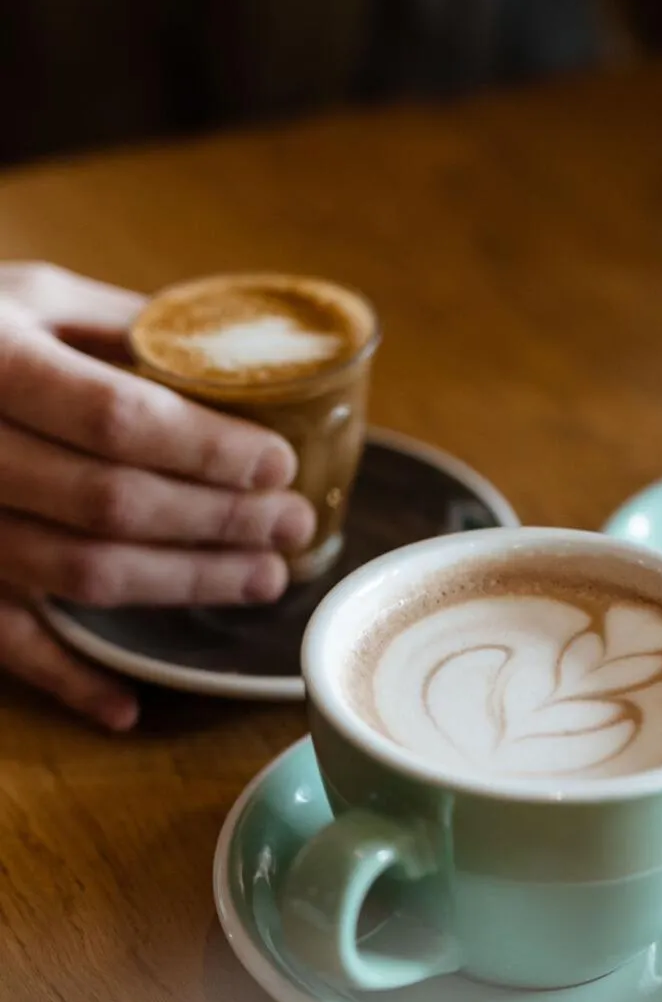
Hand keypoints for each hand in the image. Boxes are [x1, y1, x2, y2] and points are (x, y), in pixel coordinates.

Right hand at [0, 263, 315, 728]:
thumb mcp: (32, 294)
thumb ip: (125, 321)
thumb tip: (237, 356)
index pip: (119, 418)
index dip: (208, 449)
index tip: (279, 462)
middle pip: (113, 504)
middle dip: (220, 521)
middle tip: (293, 524)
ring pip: (78, 573)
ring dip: (181, 585)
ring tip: (263, 578)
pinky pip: (4, 642)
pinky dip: (63, 681)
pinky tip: (127, 707)